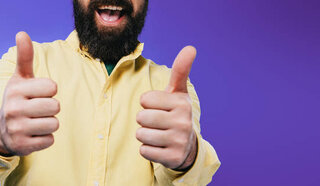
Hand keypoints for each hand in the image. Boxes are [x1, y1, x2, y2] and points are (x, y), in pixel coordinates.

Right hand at [0, 32, 59, 155]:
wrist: (1, 131)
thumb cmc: (18, 99)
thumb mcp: (19, 78)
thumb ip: (24, 57)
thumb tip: (22, 33)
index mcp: (15, 90)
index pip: (52, 87)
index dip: (49, 90)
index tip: (37, 94)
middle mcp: (14, 109)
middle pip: (55, 106)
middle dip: (51, 108)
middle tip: (38, 109)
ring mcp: (17, 129)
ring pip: (54, 124)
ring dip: (49, 123)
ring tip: (36, 121)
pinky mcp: (23, 146)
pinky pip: (50, 140)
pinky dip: (45, 138)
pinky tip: (33, 134)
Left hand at [136, 46, 197, 170]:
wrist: (187, 145)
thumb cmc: (175, 113)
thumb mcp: (177, 92)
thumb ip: (180, 70)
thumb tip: (190, 48)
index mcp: (182, 103)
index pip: (144, 99)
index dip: (147, 104)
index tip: (159, 107)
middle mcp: (183, 122)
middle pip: (141, 117)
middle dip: (144, 120)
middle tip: (157, 123)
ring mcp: (179, 141)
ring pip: (140, 135)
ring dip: (144, 135)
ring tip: (158, 134)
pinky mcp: (172, 158)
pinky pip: (144, 151)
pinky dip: (147, 150)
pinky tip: (159, 147)